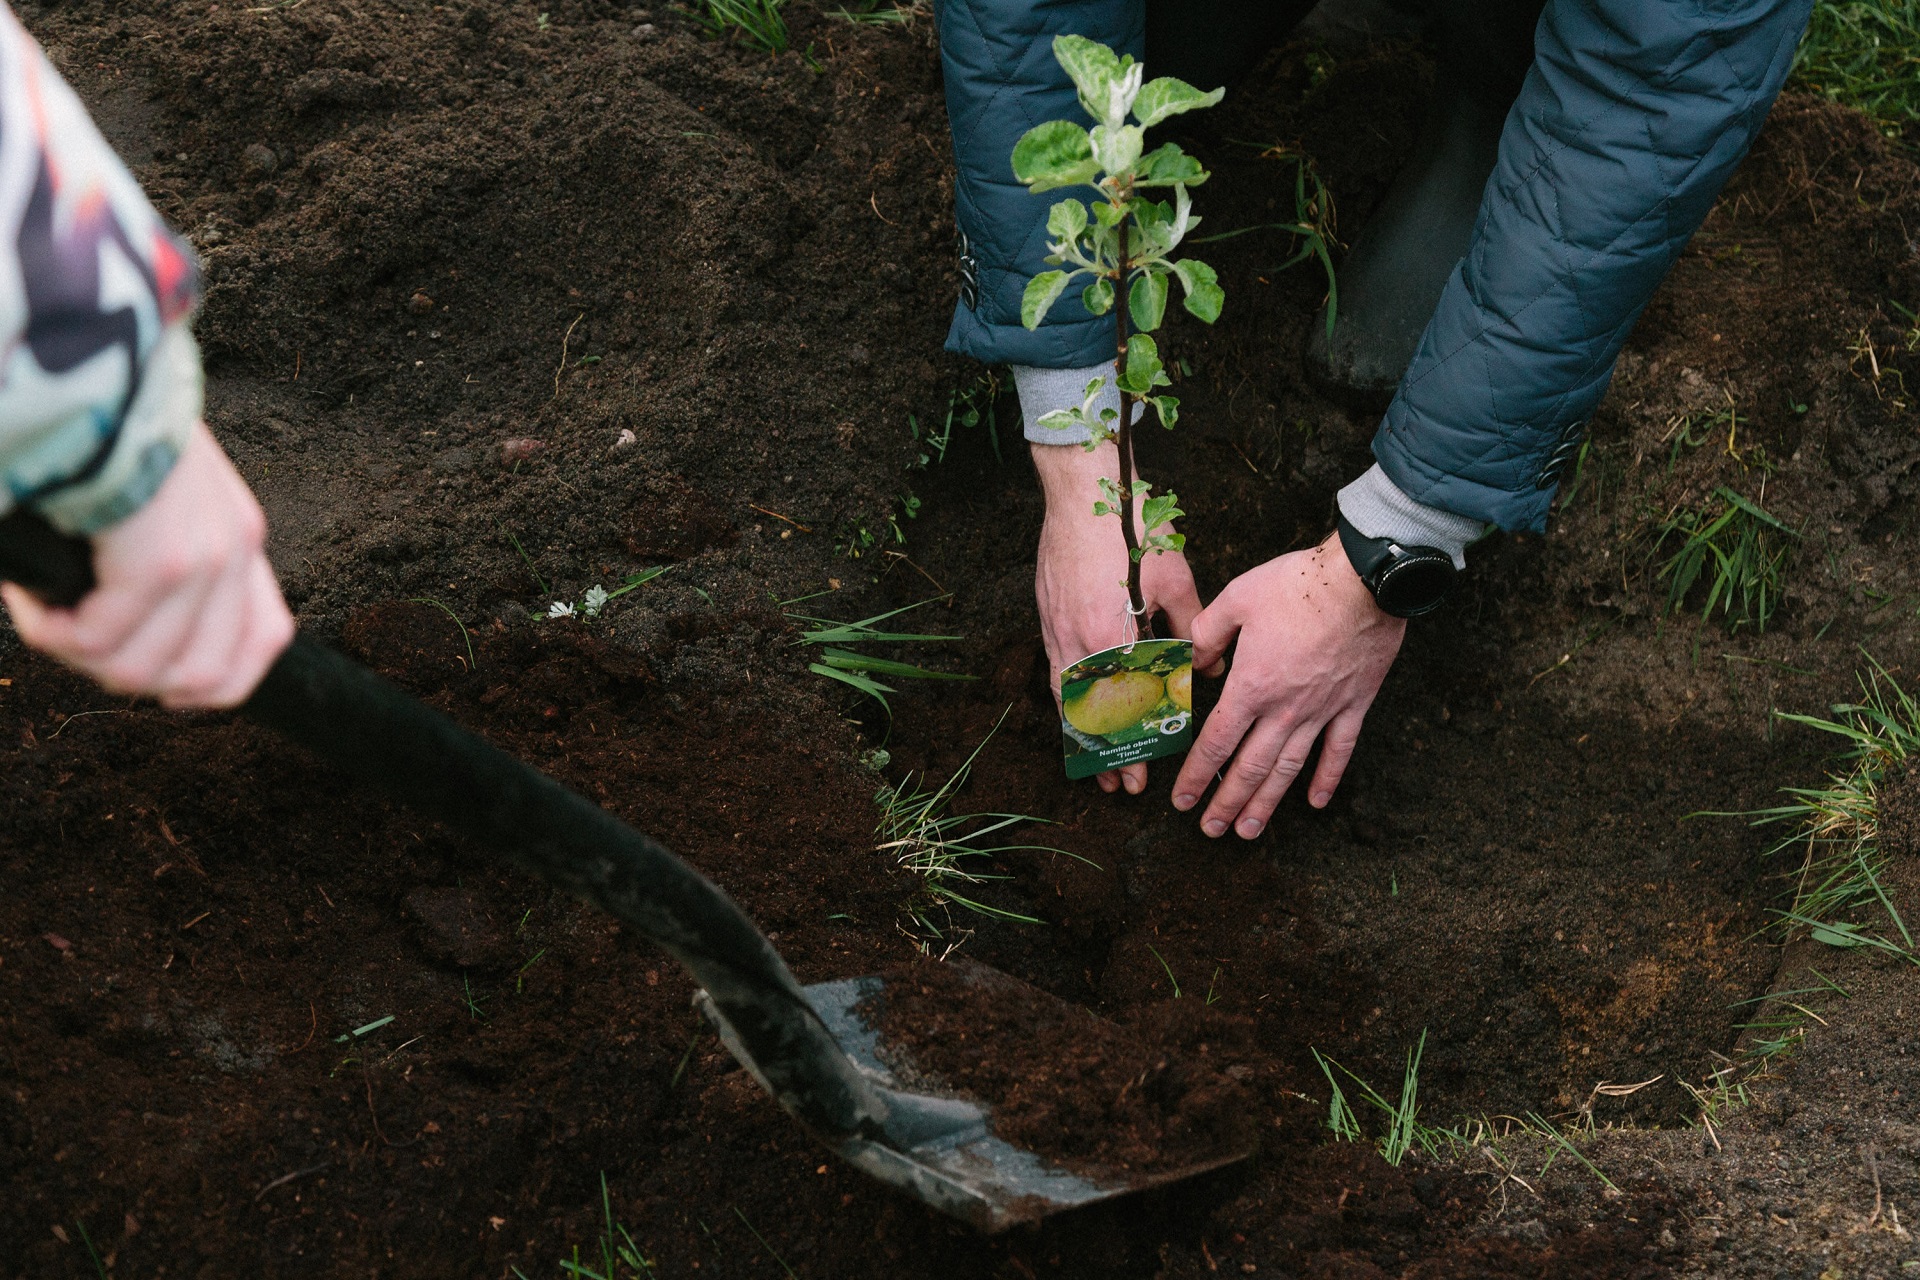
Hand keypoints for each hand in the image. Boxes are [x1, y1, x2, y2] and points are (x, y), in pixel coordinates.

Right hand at [2, 420, 293, 708]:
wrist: (89, 360)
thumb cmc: (101, 421)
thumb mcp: (155, 489)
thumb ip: (161, 549)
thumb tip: (124, 626)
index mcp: (239, 534)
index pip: (262, 643)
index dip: (209, 686)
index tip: (152, 684)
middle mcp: (236, 550)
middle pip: (199, 676)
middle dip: (121, 673)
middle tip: (68, 632)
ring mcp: (206, 560)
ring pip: (138, 669)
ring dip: (76, 652)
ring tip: (42, 607)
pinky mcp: (161, 563)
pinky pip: (98, 638)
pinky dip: (49, 629)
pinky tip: (27, 593)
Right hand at [1032, 439, 1211, 794]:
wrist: (1080, 486)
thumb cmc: (1130, 526)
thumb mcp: (1174, 577)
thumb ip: (1192, 628)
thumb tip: (1210, 667)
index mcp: (1109, 637)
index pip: (1120, 709)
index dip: (1130, 746)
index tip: (1141, 774)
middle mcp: (1075, 641)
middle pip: (1087, 715)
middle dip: (1103, 753)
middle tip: (1119, 784)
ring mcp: (1055, 628)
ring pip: (1066, 697)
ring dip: (1081, 733)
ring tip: (1094, 759)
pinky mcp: (1046, 613)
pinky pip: (1056, 670)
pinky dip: (1067, 700)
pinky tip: (1077, 709)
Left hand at [1172, 533, 1403, 837]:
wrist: (1362, 580)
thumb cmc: (1297, 585)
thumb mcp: (1237, 599)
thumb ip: (1208, 633)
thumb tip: (1194, 660)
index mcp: (1251, 686)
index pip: (1216, 742)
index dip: (1197, 775)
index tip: (1182, 800)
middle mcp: (1284, 709)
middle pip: (1250, 767)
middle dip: (1227, 802)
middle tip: (1211, 830)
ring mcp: (1322, 710)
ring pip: (1289, 769)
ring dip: (1267, 802)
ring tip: (1249, 830)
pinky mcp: (1354, 704)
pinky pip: (1339, 750)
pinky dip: (1326, 779)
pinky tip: (1314, 802)